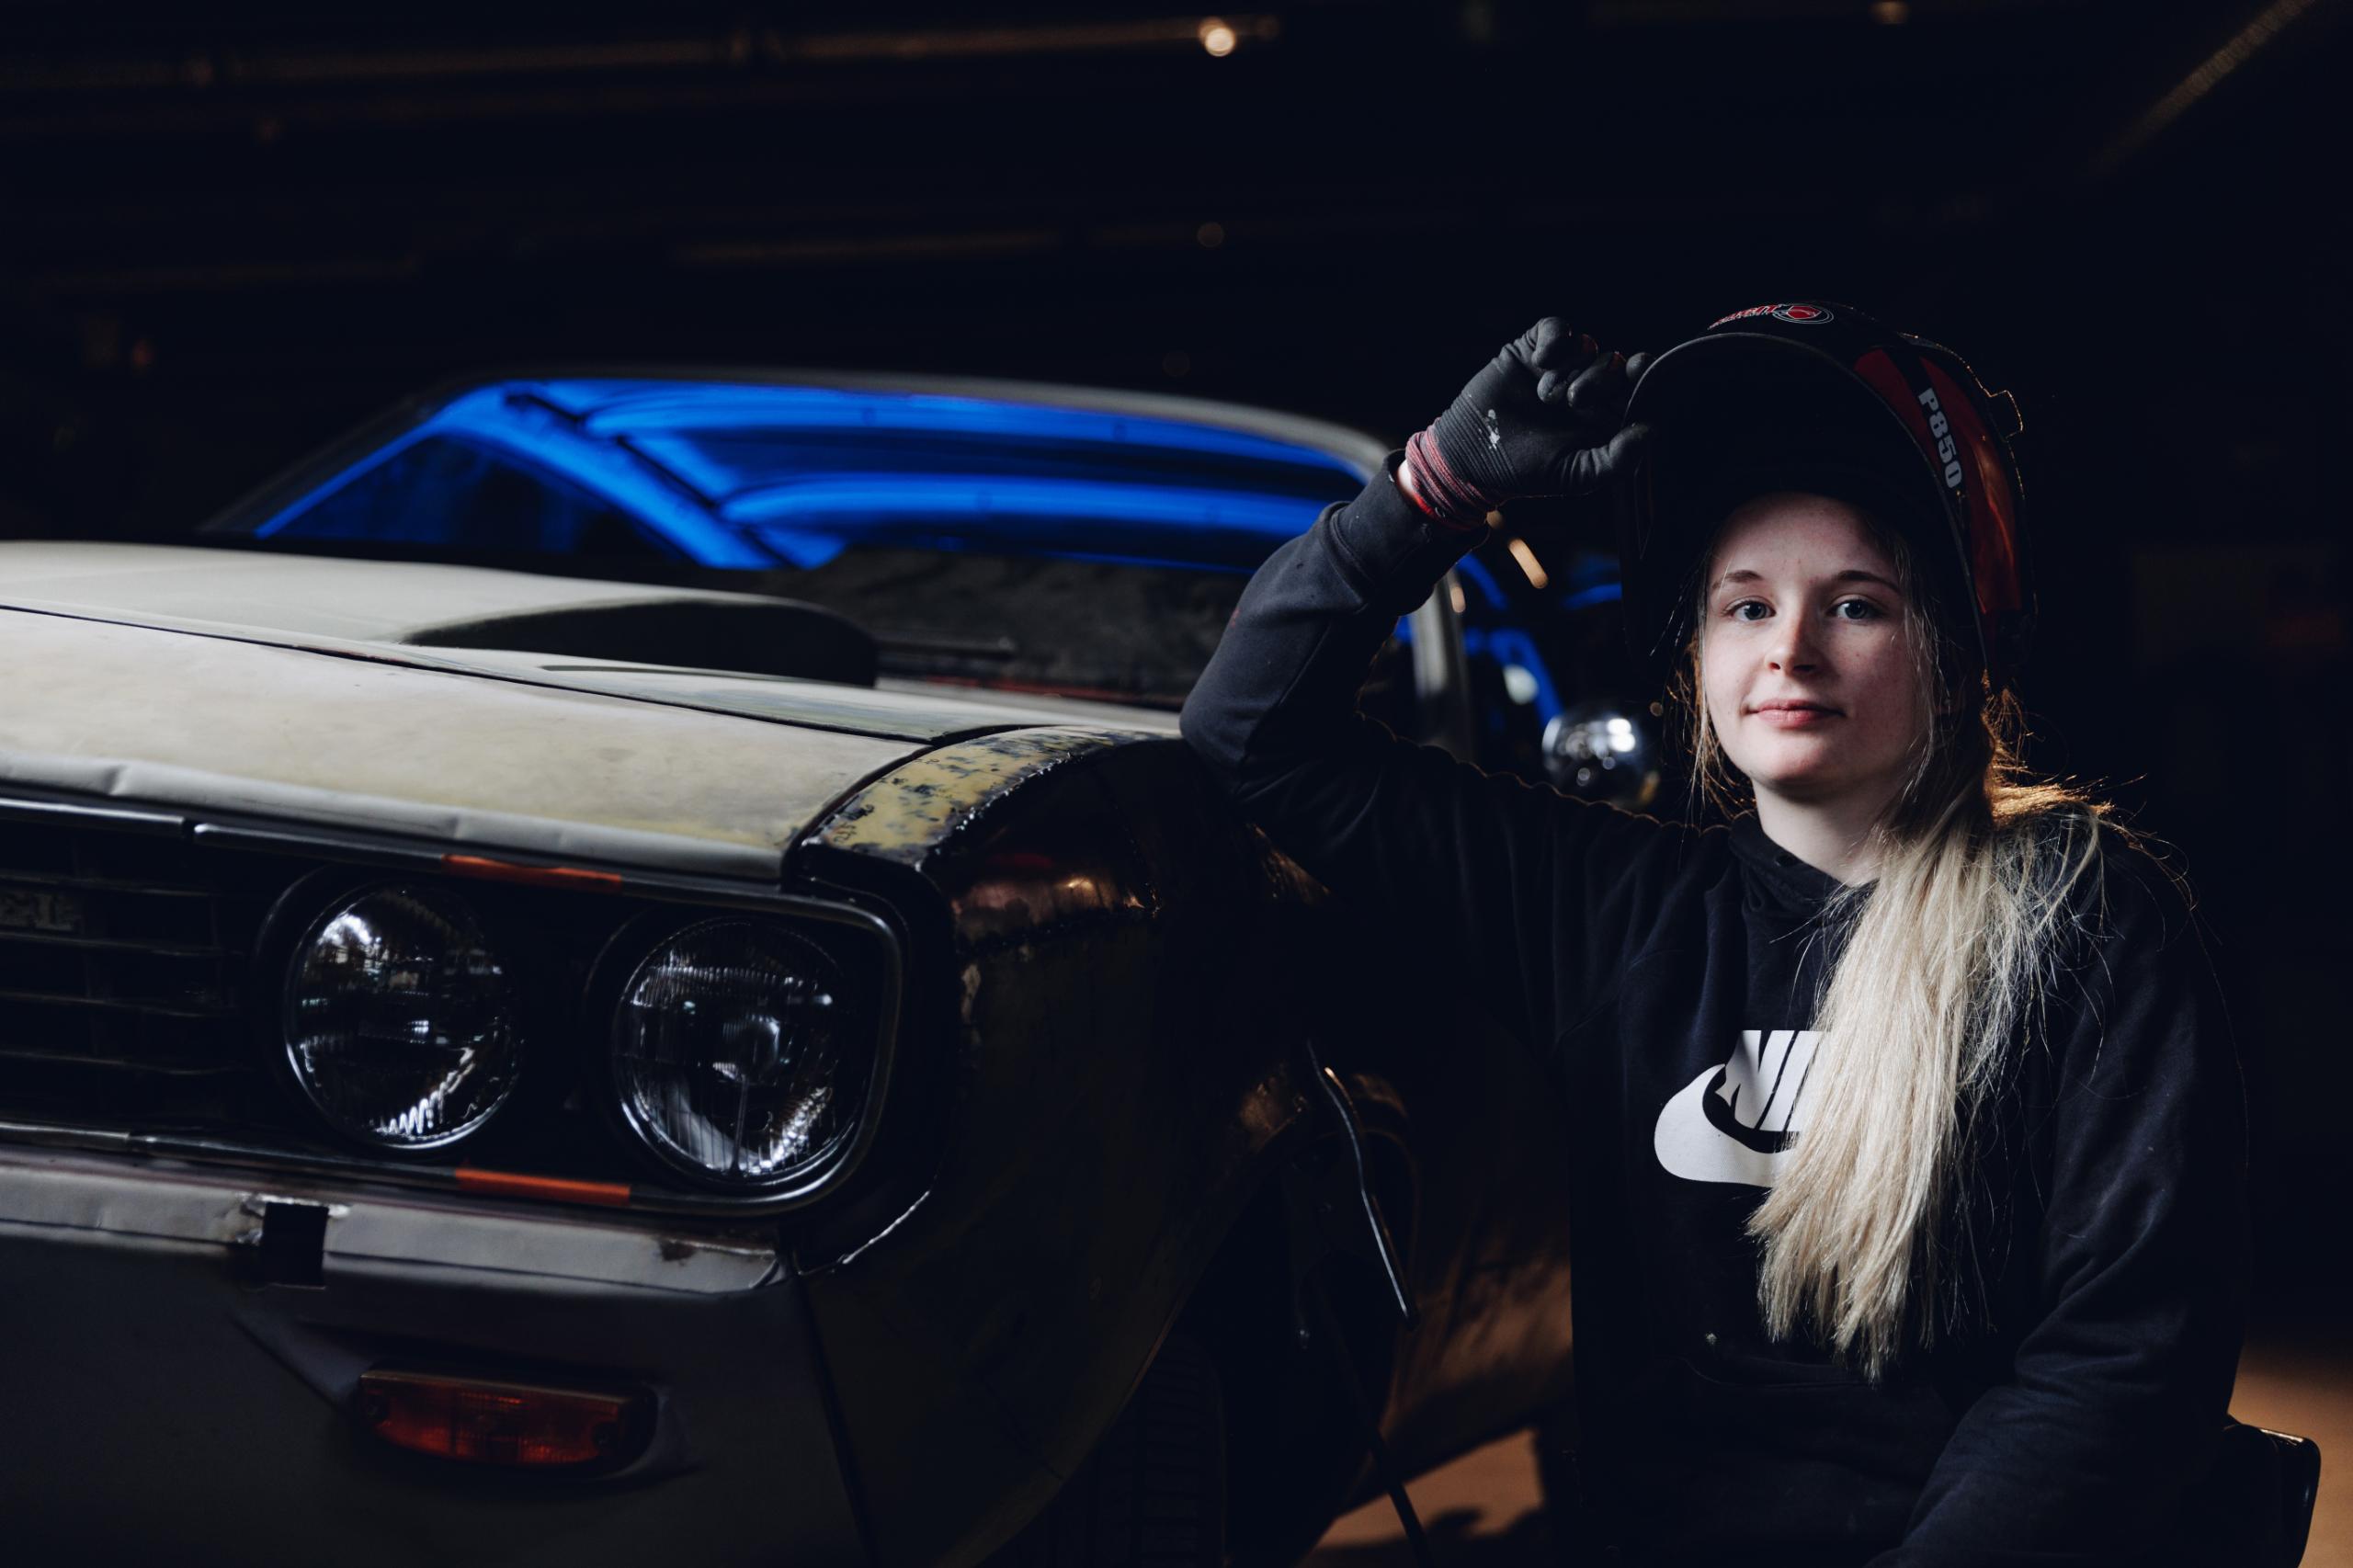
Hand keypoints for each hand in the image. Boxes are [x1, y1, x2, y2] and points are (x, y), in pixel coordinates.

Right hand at [1403, 318, 1651, 525]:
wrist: (1472, 457)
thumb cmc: (1527, 471)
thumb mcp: (1577, 475)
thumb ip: (1617, 460)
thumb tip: (1651, 430)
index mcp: (1605, 415)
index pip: (1638, 386)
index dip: (1644, 374)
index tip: (1638, 370)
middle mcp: (1588, 387)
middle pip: (1614, 363)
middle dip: (1599, 379)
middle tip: (1574, 402)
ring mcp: (1561, 366)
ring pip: (1588, 346)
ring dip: (1571, 370)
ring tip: (1545, 397)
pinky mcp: (1533, 349)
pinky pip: (1558, 327)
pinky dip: (1556, 340)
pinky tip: (1543, 362)